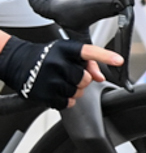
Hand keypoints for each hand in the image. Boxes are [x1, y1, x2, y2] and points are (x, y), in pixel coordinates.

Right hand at [0, 35, 123, 107]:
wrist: (18, 62)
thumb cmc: (47, 56)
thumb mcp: (66, 51)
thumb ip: (88, 61)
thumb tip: (101, 77)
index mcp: (65, 49)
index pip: (88, 52)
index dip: (105, 56)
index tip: (119, 61)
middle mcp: (56, 63)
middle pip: (85, 79)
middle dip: (84, 80)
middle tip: (73, 75)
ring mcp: (48, 79)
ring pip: (77, 92)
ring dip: (75, 90)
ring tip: (63, 82)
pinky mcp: (43, 94)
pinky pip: (67, 103)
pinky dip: (66, 100)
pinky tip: (57, 90)